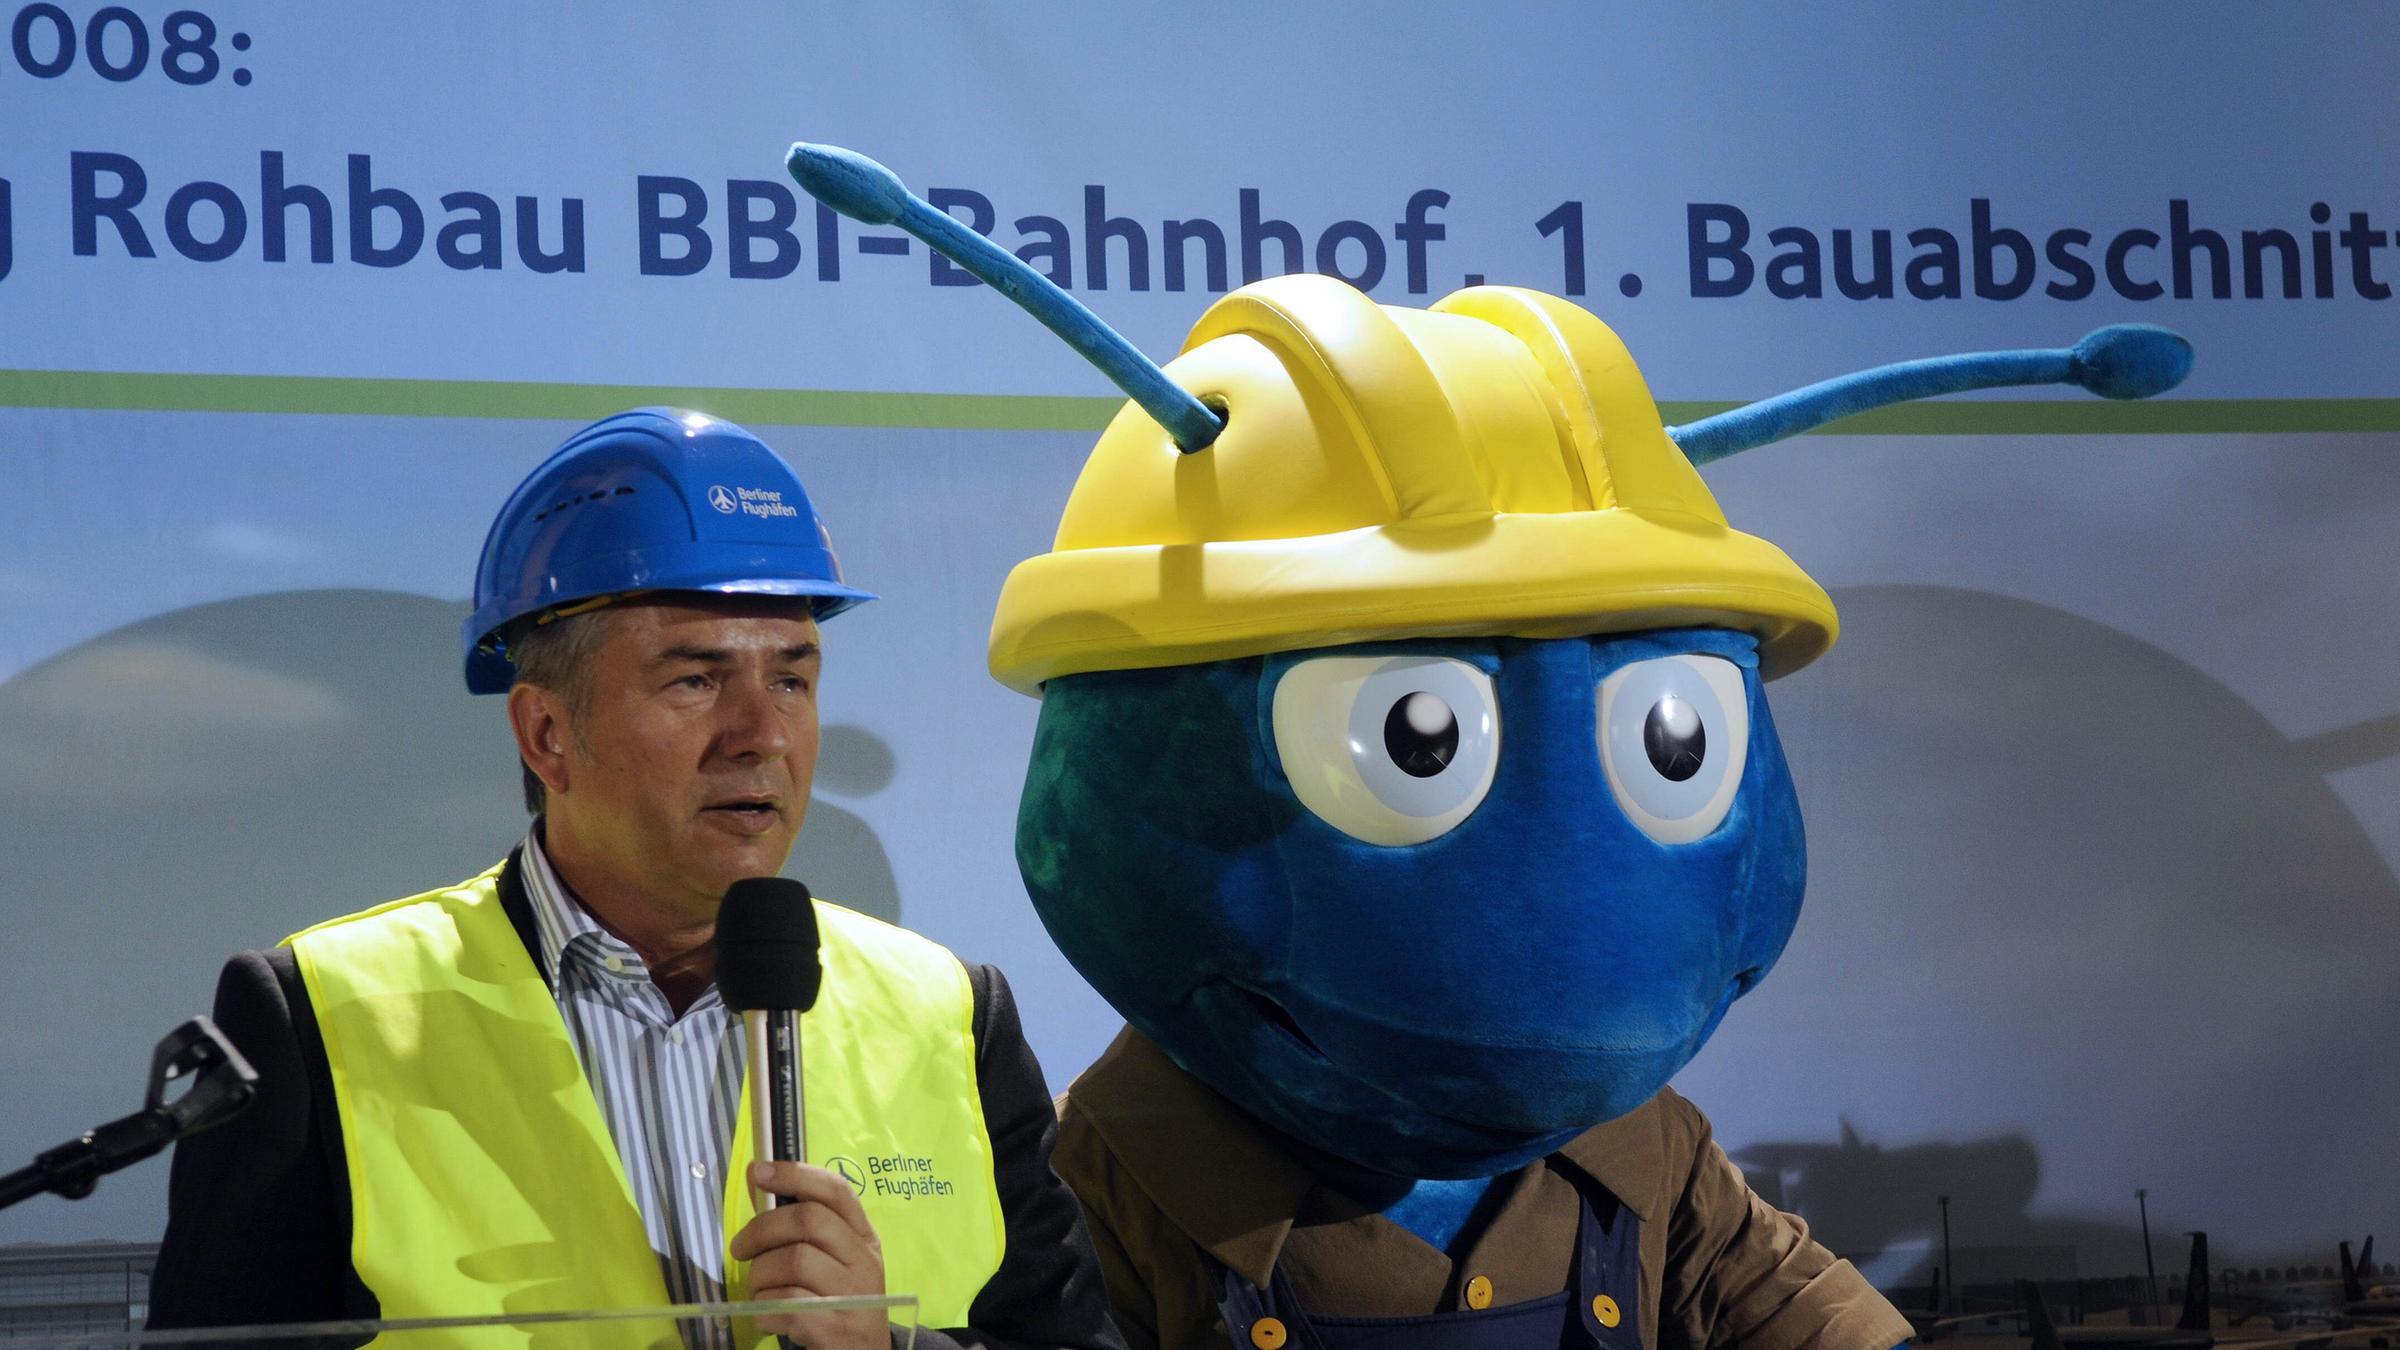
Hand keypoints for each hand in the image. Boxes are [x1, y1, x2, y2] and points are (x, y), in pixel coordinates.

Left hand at [729, 1160, 887, 1349]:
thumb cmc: (838, 1300)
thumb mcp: (833, 1259)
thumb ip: (801, 1224)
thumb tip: (757, 1176)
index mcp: (863, 1235)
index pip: (836, 1190)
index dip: (795, 1174)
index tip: (758, 1172)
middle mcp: (864, 1260)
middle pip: (808, 1221)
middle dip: (761, 1230)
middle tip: (740, 1249)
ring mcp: (854, 1295)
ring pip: (794, 1261)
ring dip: (760, 1275)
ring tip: (758, 1290)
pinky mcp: (836, 1328)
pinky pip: (786, 1305)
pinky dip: (764, 1308)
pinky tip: (766, 1315)